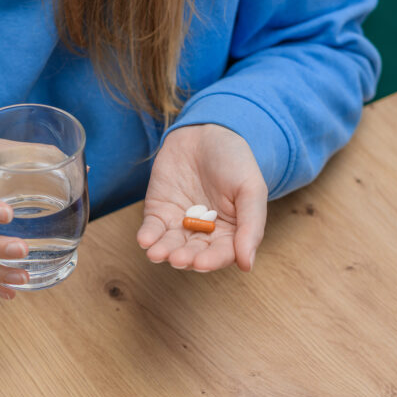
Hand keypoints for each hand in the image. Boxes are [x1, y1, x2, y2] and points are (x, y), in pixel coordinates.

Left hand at [137, 124, 267, 271]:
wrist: (205, 131)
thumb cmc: (234, 160)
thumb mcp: (251, 189)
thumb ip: (251, 226)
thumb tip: (247, 265)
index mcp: (230, 232)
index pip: (221, 254)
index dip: (212, 260)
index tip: (202, 262)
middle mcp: (203, 233)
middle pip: (193, 253)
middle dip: (185, 257)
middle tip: (178, 258)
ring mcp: (179, 223)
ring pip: (170, 245)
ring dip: (163, 252)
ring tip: (157, 254)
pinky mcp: (158, 211)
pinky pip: (152, 229)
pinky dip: (148, 236)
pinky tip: (145, 241)